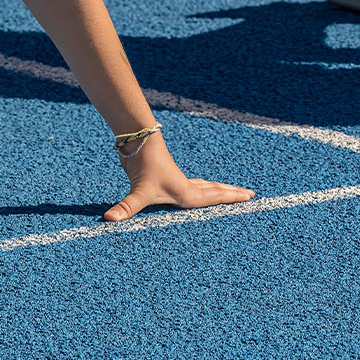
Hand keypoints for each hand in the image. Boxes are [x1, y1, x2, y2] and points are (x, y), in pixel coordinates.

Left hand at [103, 132, 253, 221]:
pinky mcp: (170, 176)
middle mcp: (186, 187)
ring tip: (230, 192)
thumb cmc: (143, 166)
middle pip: (214, 191)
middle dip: (232, 194)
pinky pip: (195, 185)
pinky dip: (205, 188)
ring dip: (219, 190)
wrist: (139, 140)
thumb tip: (109, 219)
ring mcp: (178, 181)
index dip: (231, 198)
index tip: (250, 196)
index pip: (214, 198)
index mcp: (186, 193)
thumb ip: (125, 207)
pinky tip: (201, 189)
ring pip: (206, 187)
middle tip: (250, 194)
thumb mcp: (137, 191)